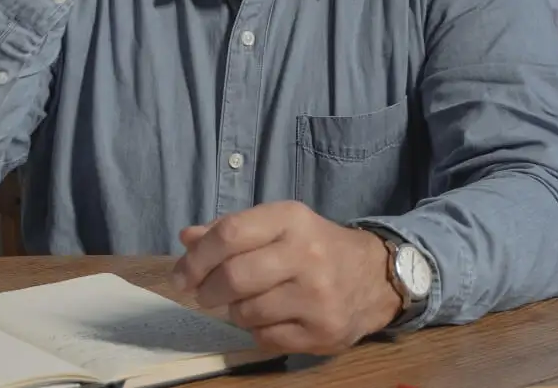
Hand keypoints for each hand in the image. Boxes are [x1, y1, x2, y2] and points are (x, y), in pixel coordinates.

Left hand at [170, 201, 401, 355]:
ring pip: (246, 313)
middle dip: (208, 290)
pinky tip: (271, 318)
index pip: (229, 234)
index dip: (197, 257)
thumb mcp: (278, 226)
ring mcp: (317, 297)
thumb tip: (186, 239)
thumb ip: (231, 231)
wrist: (374, 278)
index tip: (183, 275)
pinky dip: (258, 331)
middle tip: (205, 294)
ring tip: (247, 303)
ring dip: (235, 311)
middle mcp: (307, 255)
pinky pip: (265, 338)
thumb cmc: (315, 247)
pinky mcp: (322, 332)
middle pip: (234, 277)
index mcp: (292, 219)